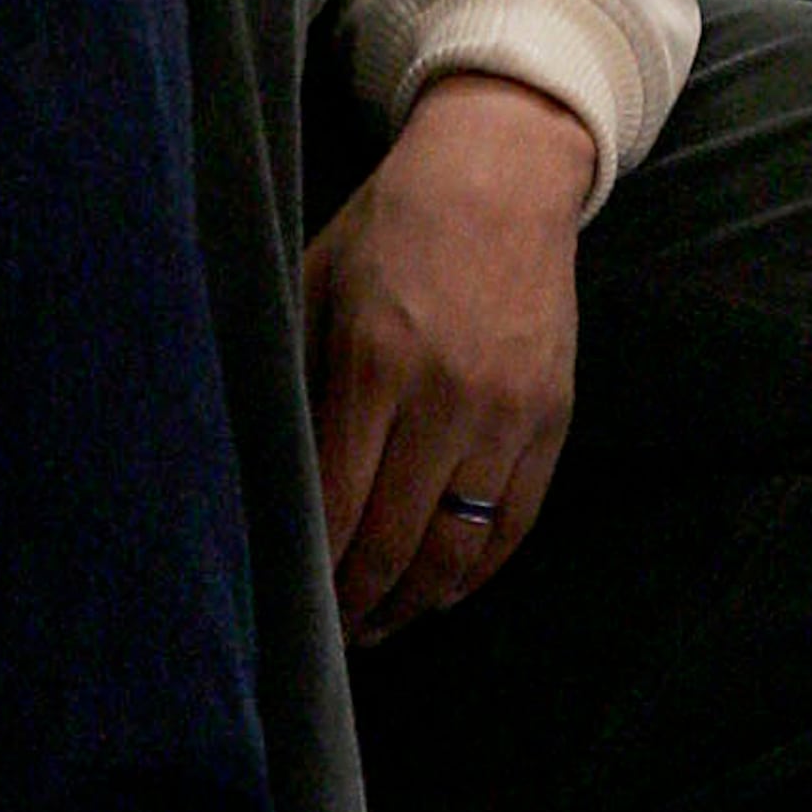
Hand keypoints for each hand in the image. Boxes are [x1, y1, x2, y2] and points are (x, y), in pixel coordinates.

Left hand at [303, 74, 598, 640]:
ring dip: (414, 604)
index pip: (335, 505)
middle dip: (355, 605)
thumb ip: (294, 375)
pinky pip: (515, 526)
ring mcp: (509, 414)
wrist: (501, 176)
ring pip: (459, 552)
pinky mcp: (554, 418)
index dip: (309, 572)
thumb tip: (258, 474)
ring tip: (380, 625)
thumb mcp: (316, 283)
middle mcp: (448, 397)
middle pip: (394, 544)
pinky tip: (441, 590)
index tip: (286, 604)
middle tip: (326, 636)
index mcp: (375, 362)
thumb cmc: (389, 228)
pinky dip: (477, 574)